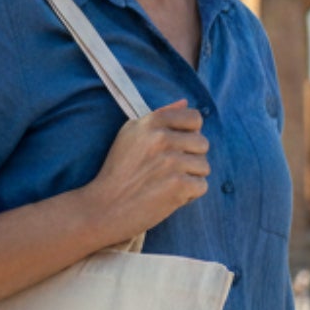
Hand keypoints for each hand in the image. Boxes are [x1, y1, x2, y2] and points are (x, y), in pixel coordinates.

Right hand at [88, 100, 208, 240]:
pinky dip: (189, 195)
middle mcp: (163, 138)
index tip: (178, 146)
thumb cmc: (117, 171)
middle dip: (190, 158)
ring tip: (166, 183)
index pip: (194, 117)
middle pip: (202, 143)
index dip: (191, 133)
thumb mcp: (130, 133)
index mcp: (152, 123)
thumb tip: (185, 103)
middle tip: (168, 170)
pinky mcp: (179, 185)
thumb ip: (160, 115)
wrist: (105, 207)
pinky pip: (202, 186)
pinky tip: (169, 196)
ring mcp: (172, 162)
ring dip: (190, 177)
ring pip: (203, 165)